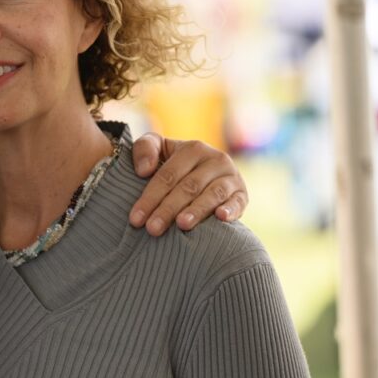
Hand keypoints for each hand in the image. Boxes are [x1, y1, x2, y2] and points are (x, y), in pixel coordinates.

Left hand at [128, 132, 247, 235]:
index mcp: (192, 149)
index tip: (135, 219)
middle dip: (168, 209)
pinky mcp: (242, 194)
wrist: (207, 174)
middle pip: (187, 187)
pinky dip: (231, 209)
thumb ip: (145, 149)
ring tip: (182, 224)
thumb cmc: (175, 165)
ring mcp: (231, 176)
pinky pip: (238, 201)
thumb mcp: (159, 150)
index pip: (168, 175)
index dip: (150, 197)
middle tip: (153, 229)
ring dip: (197, 210)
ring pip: (212, 194)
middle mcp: (215, 159)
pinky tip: (221, 218)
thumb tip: (144, 170)